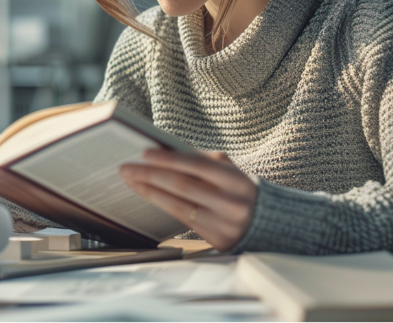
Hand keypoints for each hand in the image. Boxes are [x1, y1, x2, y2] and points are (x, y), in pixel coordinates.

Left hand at [119, 149, 256, 250]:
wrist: (267, 223)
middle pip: (182, 186)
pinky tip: (147, 194)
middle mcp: (231, 204)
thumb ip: (203, 161)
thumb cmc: (239, 190)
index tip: (144, 153)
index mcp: (237, 180)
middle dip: (150, 175)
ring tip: (130, 180)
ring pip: (177, 205)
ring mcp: (223, 224)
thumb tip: (165, 151)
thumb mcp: (230, 172)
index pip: (197, 165)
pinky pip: (181, 219)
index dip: (169, 159)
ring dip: (149, 191)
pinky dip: (161, 204)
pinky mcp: (216, 240)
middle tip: (126, 168)